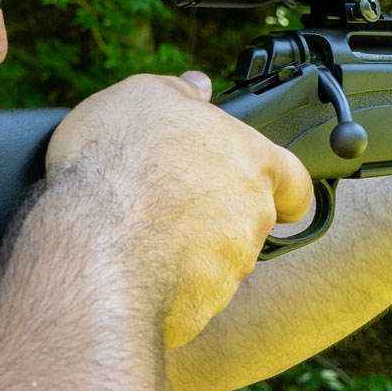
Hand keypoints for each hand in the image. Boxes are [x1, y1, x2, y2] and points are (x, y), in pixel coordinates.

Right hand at [45, 70, 312, 347]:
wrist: (97, 250)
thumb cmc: (119, 167)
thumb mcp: (140, 97)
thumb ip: (178, 91)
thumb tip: (197, 87)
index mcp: (251, 159)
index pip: (295, 178)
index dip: (285, 187)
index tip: (272, 193)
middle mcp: (253, 214)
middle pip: (252, 215)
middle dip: (220, 213)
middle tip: (173, 203)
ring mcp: (232, 264)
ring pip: (223, 255)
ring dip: (192, 246)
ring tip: (140, 232)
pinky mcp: (206, 303)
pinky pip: (195, 288)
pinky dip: (170, 278)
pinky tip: (132, 263)